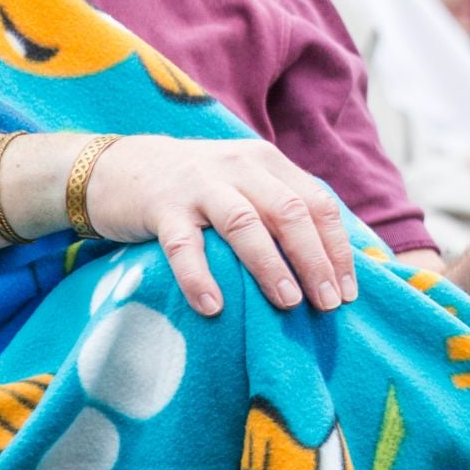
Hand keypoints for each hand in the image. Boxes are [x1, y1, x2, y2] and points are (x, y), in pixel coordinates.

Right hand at [79, 137, 358, 317]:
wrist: (121, 166)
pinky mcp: (162, 208)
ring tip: (288, 303)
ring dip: (271, 265)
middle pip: (289, 212)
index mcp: (267, 162)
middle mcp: (239, 167)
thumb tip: (331, 264)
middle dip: (314, 260)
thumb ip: (281, 209)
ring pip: (245, 224)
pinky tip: (213, 307)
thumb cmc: (197, 188)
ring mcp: (199, 185)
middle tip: (328, 304)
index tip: (348, 292)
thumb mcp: (245, 184)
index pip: (317, 203)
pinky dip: (200, 277)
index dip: (337, 248)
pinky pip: (184, 246)